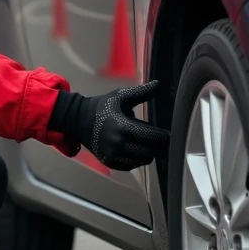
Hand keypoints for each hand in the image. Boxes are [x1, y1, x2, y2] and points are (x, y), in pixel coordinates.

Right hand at [48, 81, 167, 170]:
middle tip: (163, 140)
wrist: (79, 120)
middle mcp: (120, 145)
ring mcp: (114, 156)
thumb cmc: (104, 106)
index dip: (164, 136)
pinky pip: (133, 165)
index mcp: (125, 127)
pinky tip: (137, 149)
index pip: (154, 137)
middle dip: (160, 145)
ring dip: (149, 152)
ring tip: (148, 143)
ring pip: (144, 160)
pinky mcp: (111, 163)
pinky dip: (138, 159)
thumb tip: (160, 84)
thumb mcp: (122, 96)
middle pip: (152, 151)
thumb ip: (142, 92)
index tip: (169, 133)